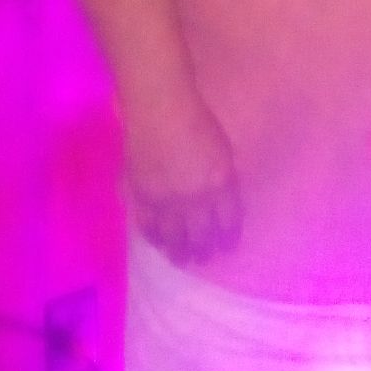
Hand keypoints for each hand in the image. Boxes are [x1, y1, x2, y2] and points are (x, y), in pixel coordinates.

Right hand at [124, 101, 242, 265]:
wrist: (160, 111)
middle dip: (204, 250)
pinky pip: (148, 226)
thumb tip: (222, 197)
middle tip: (203, 259)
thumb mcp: (223, 150)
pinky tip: (157, 242)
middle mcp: (196, 199)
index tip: (227, 247)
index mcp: (221, 184)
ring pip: (174, 237)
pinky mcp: (142, 196)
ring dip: (178, 251)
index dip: (228, 237)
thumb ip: (223, 177)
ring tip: (181, 259)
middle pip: (202, 234)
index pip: (228, 220)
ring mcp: (167, 201)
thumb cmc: (197, 120)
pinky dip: (153, 237)